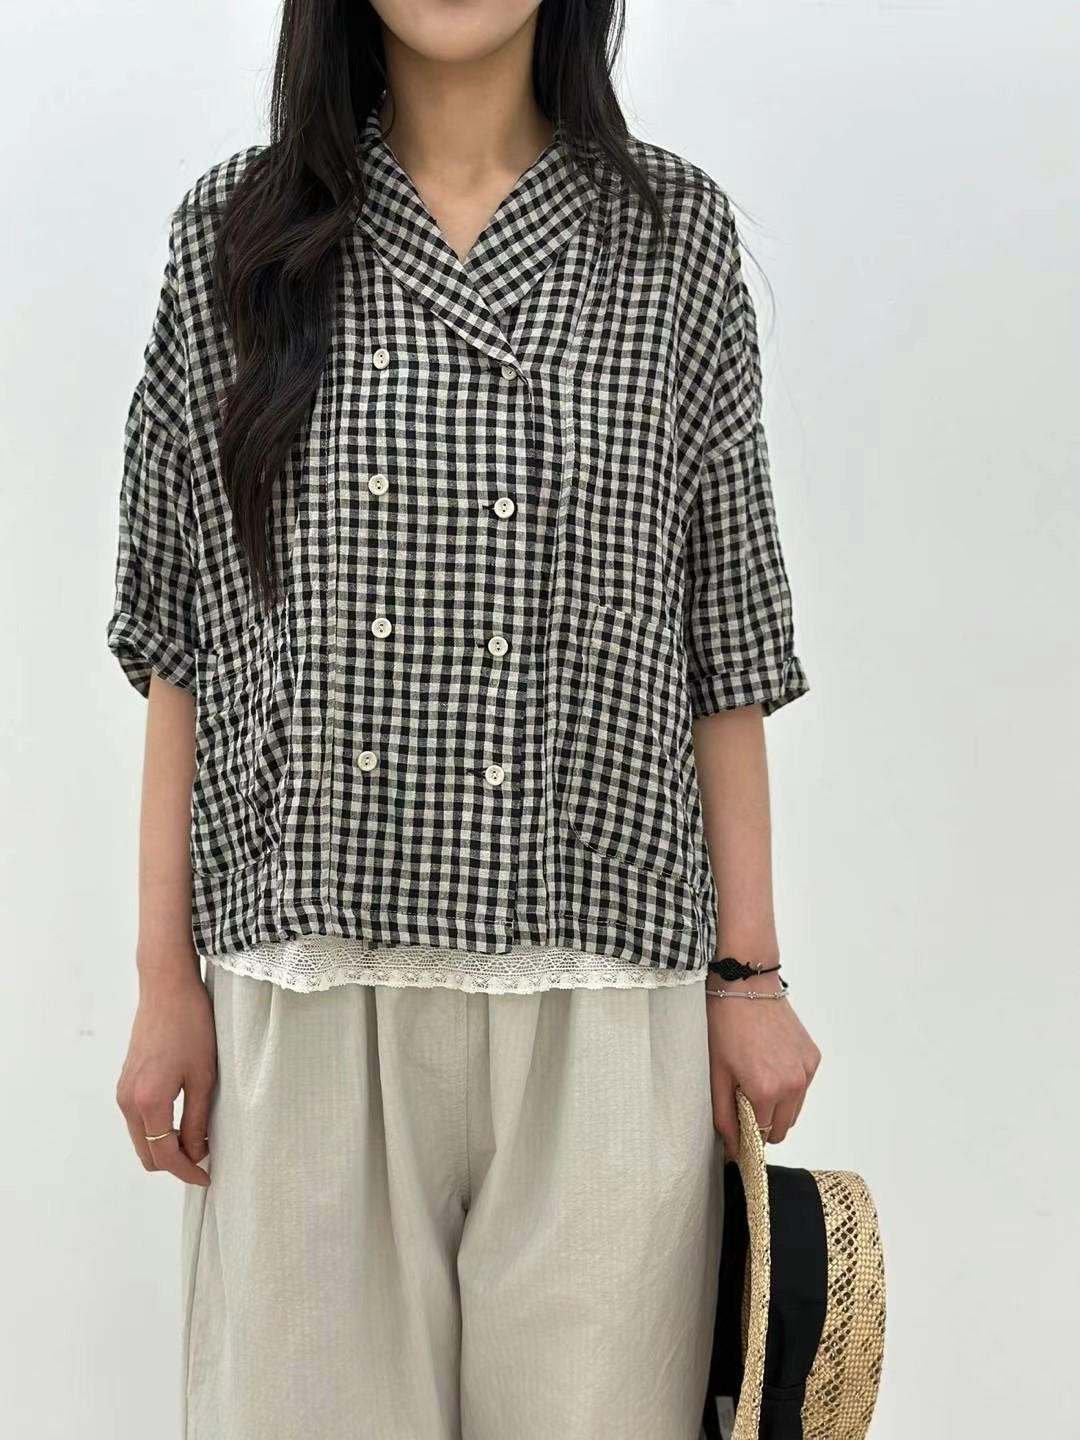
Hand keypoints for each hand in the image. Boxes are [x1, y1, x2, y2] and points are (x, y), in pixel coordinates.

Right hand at [115, 964, 216, 1186]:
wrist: (167, 989)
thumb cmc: (191, 1026)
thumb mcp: (203, 1076)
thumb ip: (198, 1120)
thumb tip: (196, 1153)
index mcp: (149, 1101)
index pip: (164, 1155)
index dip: (187, 1172)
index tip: (207, 1177)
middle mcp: (128, 1100)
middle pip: (147, 1153)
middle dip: (174, 1163)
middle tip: (205, 1161)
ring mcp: (123, 1091)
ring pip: (141, 1138)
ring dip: (165, 1147)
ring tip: (198, 1141)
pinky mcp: (126, 1081)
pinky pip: (138, 1121)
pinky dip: (157, 1130)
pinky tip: (182, 1122)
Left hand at [705, 977, 820, 1158]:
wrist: (746, 984)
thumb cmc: (725, 1024)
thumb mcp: (716, 1073)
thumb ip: (725, 1116)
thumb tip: (733, 1148)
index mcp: (766, 1090)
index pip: (762, 1135)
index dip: (747, 1134)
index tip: (737, 1126)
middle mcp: (793, 1083)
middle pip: (782, 1128)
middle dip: (763, 1121)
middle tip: (743, 1097)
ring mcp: (806, 1070)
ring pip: (795, 1109)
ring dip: (777, 1105)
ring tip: (756, 1077)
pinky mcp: (813, 1057)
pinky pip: (802, 1087)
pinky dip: (788, 1084)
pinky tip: (770, 1063)